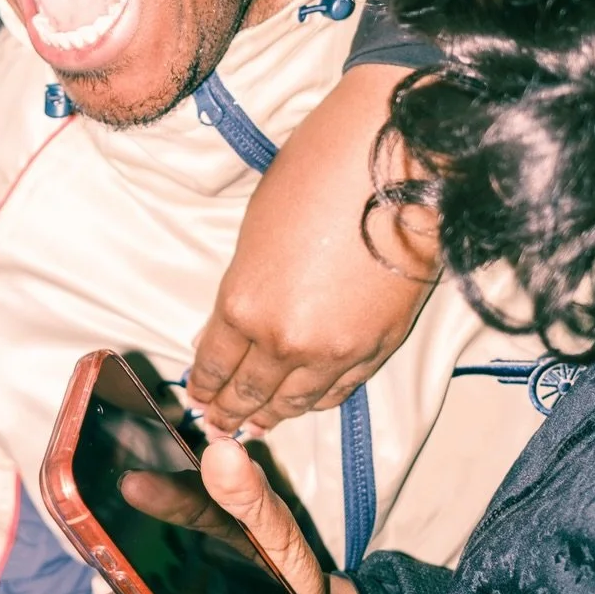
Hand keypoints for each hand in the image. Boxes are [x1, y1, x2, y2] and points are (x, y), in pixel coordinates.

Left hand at [188, 66, 438, 434]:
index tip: (196, 398)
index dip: (203, 386)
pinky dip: (316, 402)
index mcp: (243, 305)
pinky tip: (303, 406)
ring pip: (295, 400)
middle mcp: (284, 341)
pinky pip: (339, 392)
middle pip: (250, 391)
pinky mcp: (379, 349)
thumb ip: (242, 290)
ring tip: (256, 425)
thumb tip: (228, 328)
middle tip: (217, 424)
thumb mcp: (255, 231)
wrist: (398, 168)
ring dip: (272, 415)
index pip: (213, 364)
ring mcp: (335, 352)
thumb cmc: (317, 176)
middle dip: (229, 410)